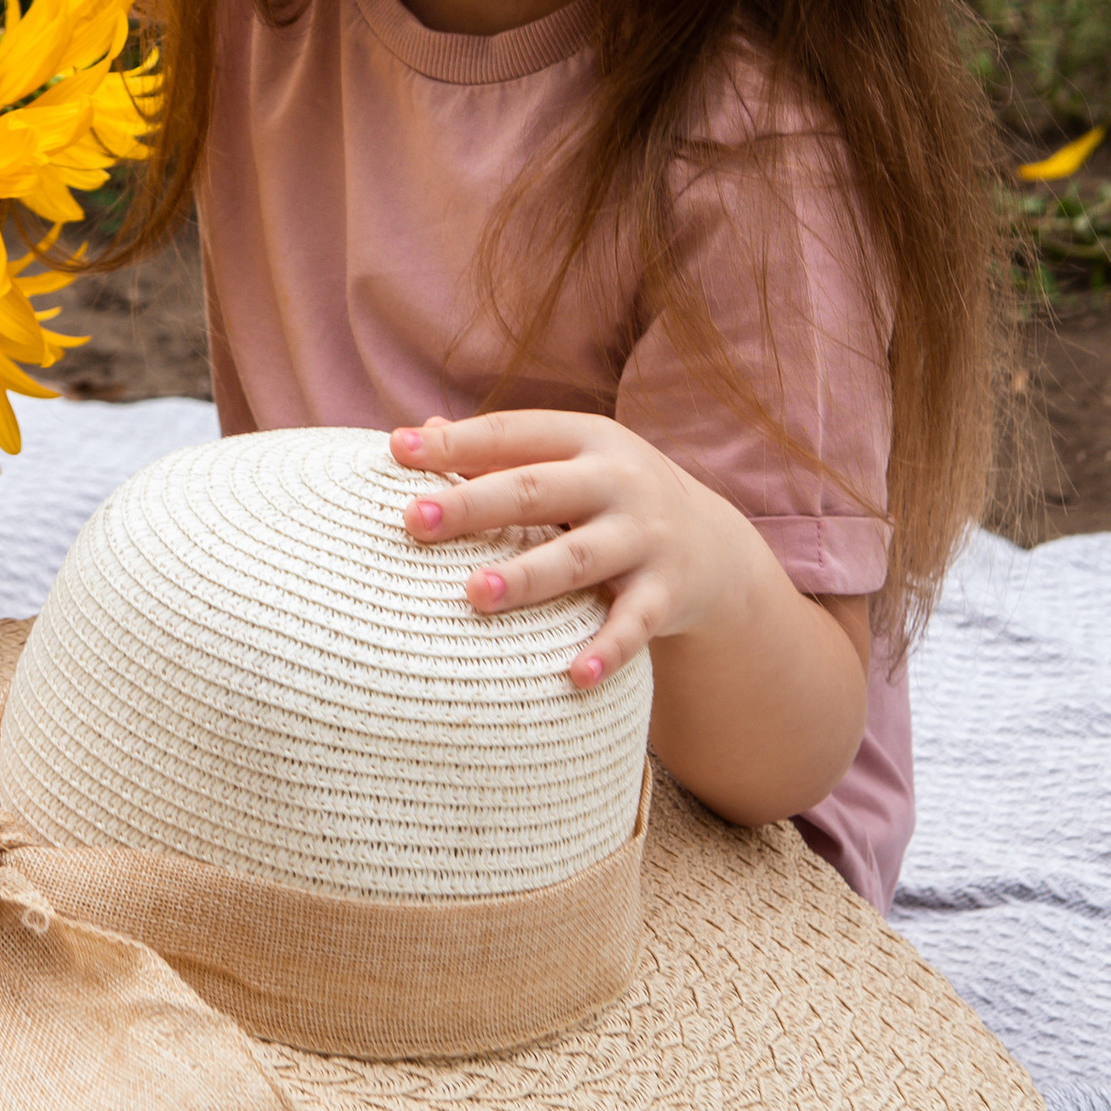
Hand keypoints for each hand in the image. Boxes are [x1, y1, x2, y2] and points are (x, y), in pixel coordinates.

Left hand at [390, 411, 747, 689]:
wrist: (712, 545)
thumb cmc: (608, 498)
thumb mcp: (571, 460)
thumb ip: (501, 450)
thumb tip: (417, 435)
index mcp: (586, 439)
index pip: (514, 433)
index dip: (457, 443)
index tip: (397, 450)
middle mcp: (618, 482)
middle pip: (537, 491)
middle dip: (474, 505)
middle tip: (414, 521)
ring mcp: (645, 538)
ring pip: (578, 559)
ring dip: (526, 577)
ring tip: (473, 594)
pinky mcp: (667, 593)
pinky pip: (634, 624)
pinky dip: (607, 650)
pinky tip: (574, 677)